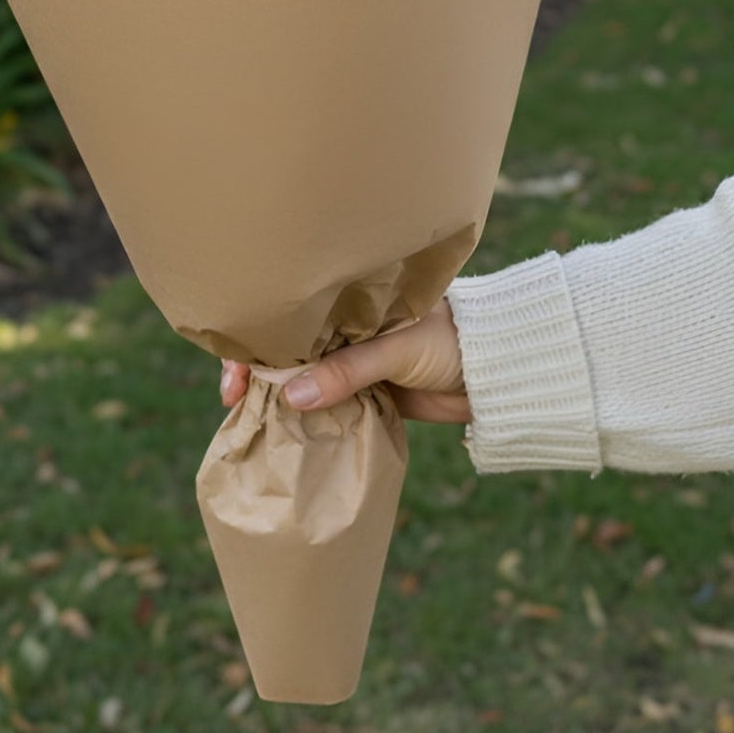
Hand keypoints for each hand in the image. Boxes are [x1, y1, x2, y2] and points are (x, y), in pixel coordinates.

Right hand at [218, 299, 469, 423]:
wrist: (500, 375)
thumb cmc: (454, 341)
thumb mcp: (397, 349)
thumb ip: (348, 370)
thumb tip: (290, 396)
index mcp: (354, 300)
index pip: (294, 316)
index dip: (260, 340)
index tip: (236, 371)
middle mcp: (350, 328)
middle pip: (292, 350)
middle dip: (261, 373)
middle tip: (233, 403)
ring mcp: (359, 362)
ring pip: (308, 380)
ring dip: (282, 399)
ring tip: (250, 421)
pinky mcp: (373, 393)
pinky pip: (332, 404)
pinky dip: (310, 417)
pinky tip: (287, 432)